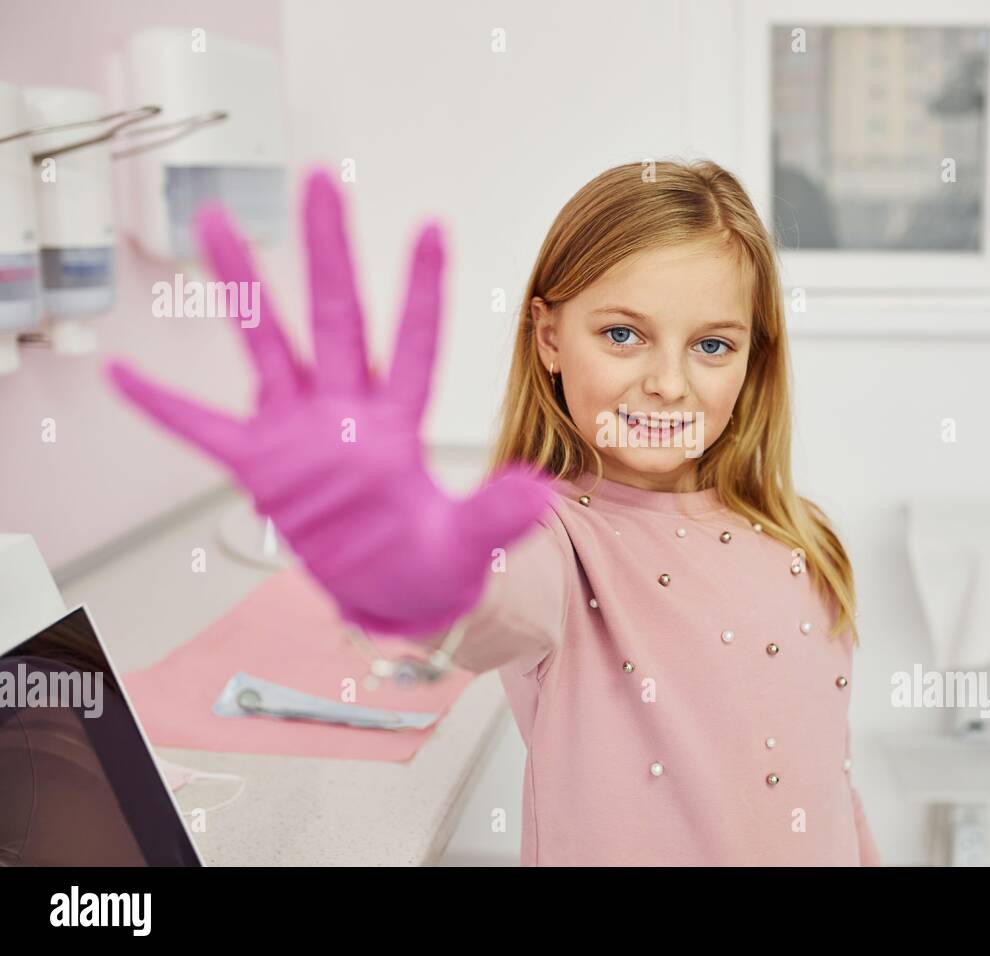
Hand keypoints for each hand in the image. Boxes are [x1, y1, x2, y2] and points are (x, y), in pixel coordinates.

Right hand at [103, 170, 551, 635]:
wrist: (389, 593)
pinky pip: (203, 431)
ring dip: (242, 290)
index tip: (432, 226)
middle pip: (338, 320)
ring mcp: (298, 433)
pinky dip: (164, 407)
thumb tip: (544, 495)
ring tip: (214, 220)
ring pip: (268, 347)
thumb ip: (496, 515)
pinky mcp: (261, 466)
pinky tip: (122, 372)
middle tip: (321, 179)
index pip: (415, 346)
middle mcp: (347, 413)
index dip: (422, 291)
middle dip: (330, 252)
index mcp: (400, 424)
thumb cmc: (432, 560)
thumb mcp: (467, 542)